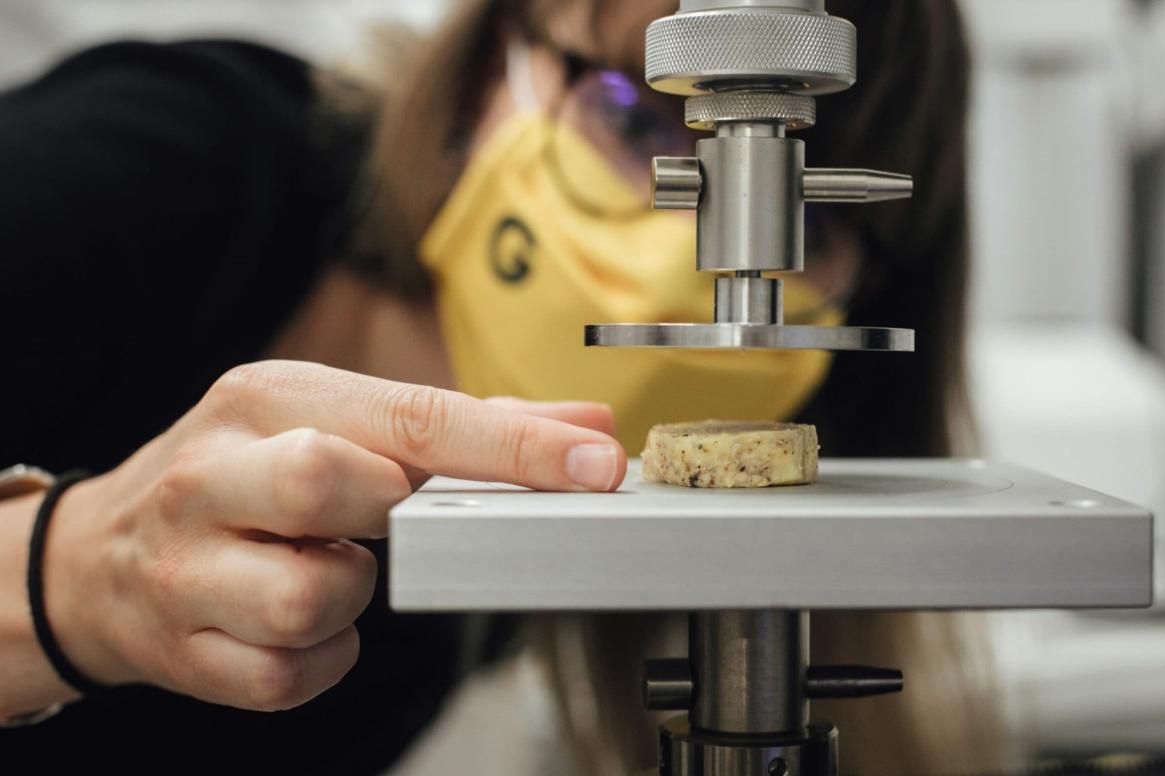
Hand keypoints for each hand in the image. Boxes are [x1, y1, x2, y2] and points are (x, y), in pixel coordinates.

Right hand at [44, 361, 624, 710]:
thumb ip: (468, 427)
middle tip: (376, 517)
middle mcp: (214, 470)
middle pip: (330, 482)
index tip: (595, 464)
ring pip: (315, 597)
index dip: (514, 446)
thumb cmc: (245, 477)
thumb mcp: (336, 422)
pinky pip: (291, 676)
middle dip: (385, 512)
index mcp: (268, 395)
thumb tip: (587, 428)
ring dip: (350, 596)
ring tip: (325, 568)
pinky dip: (321, 660)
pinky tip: (297, 624)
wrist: (97, 558)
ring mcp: (186, 564)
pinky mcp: (182, 650)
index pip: (410, 415)